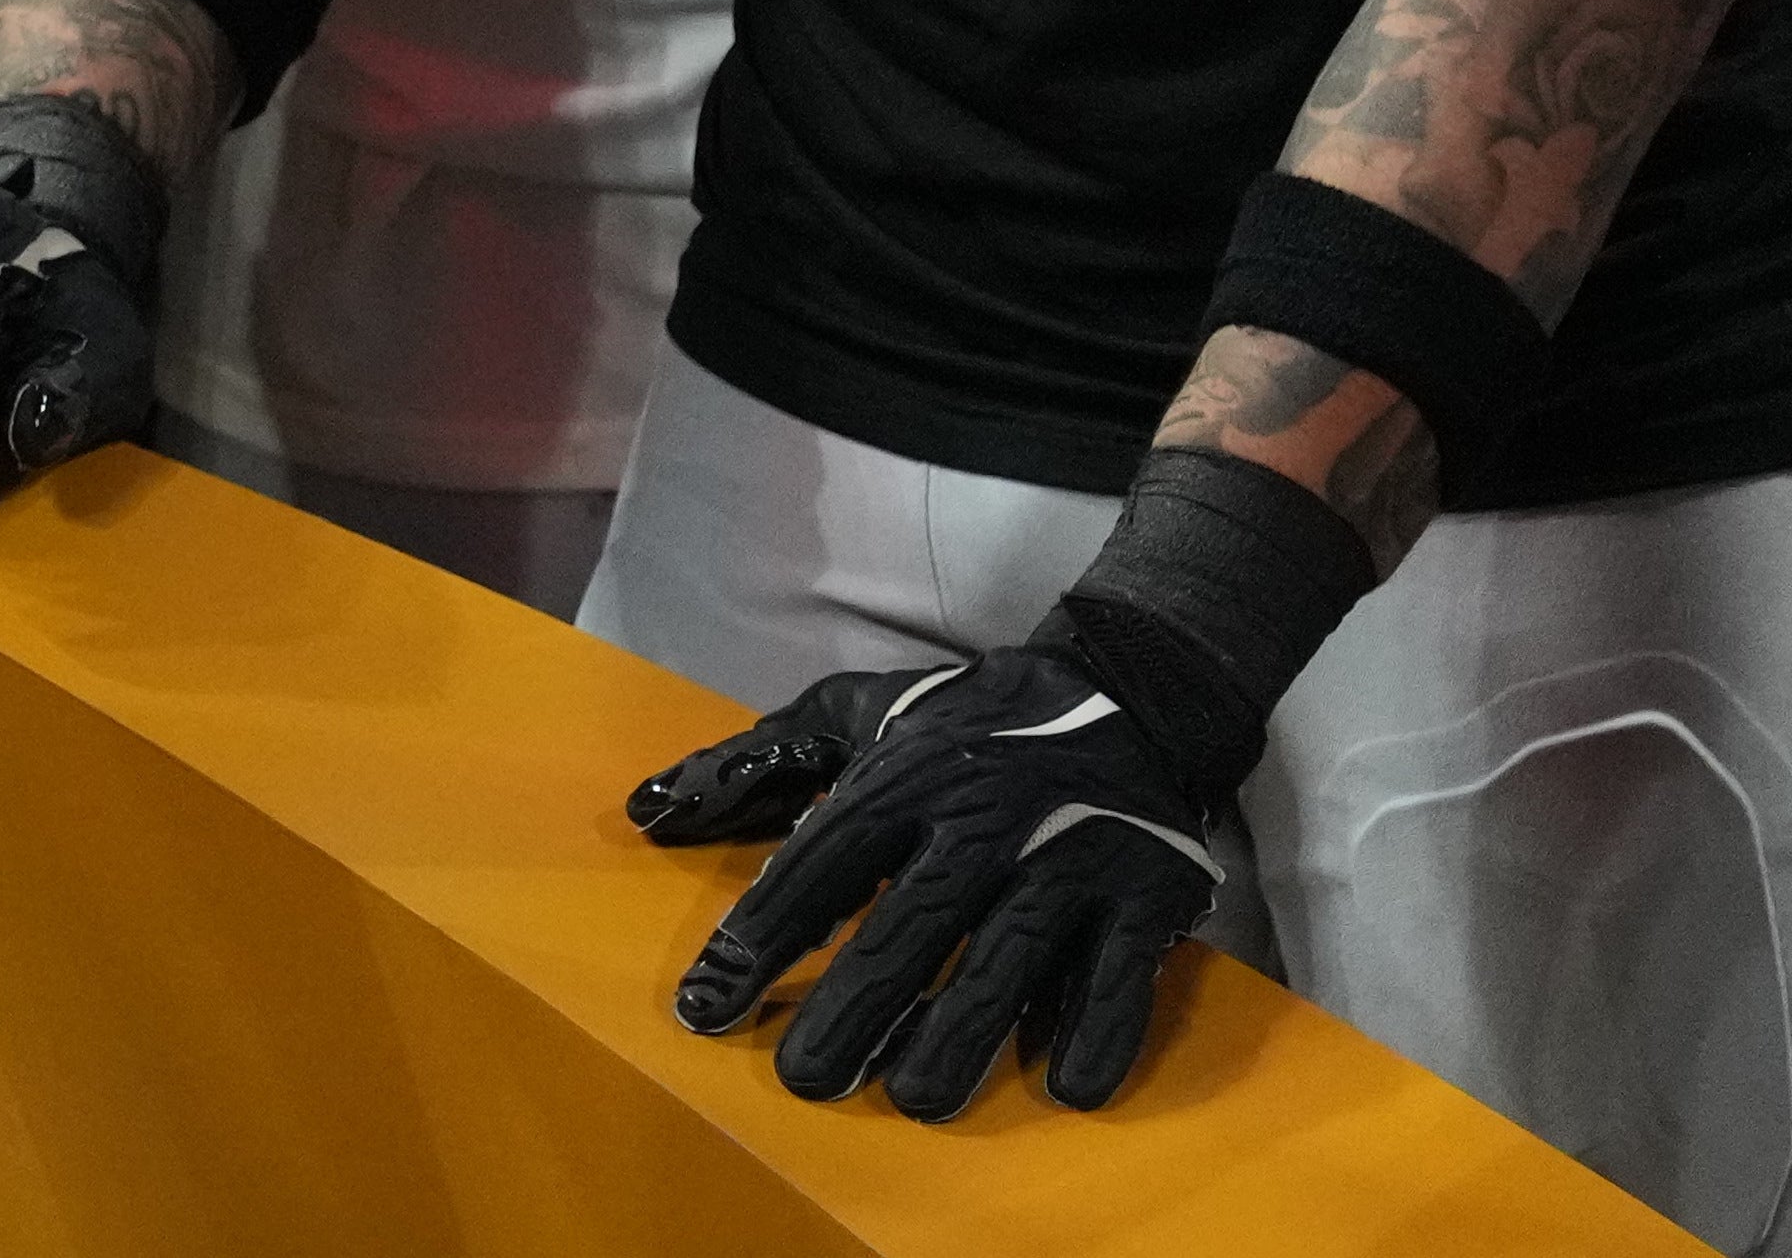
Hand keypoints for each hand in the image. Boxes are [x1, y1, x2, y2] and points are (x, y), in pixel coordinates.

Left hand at [635, 648, 1231, 1117]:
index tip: (707, 1005)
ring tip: (915, 1099)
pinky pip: (1120, 973)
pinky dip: (1095, 1030)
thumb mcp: (851, 712)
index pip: (821, 863)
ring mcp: (1069, 857)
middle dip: (854, 1006)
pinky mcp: (1146, 891)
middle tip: (804, 1080)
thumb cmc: (959, 722)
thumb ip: (752, 761)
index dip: (763, 934)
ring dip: (962, 1034)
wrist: (1124, 691)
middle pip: (911, 924)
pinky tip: (1062, 1085)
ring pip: (1009, 957)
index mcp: (904, 777)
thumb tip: (646, 812)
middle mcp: (983, 818)